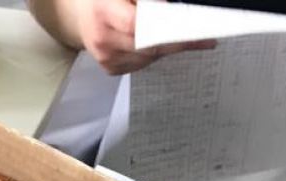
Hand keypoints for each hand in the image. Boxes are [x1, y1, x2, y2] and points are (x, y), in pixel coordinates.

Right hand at [76, 0, 213, 74]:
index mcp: (103, 11)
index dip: (163, 27)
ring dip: (167, 46)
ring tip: (175, 33)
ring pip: (150, 57)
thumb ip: (146, 0)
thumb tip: (170, 9)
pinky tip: (154, 42)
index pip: (136, 25)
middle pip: (149, 45)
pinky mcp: (111, 68)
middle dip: (176, 39)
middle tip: (203, 36)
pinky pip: (143, 64)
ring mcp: (106, 56)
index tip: (187, 28)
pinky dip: (154, 53)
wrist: (82, 13)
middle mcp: (102, 37)